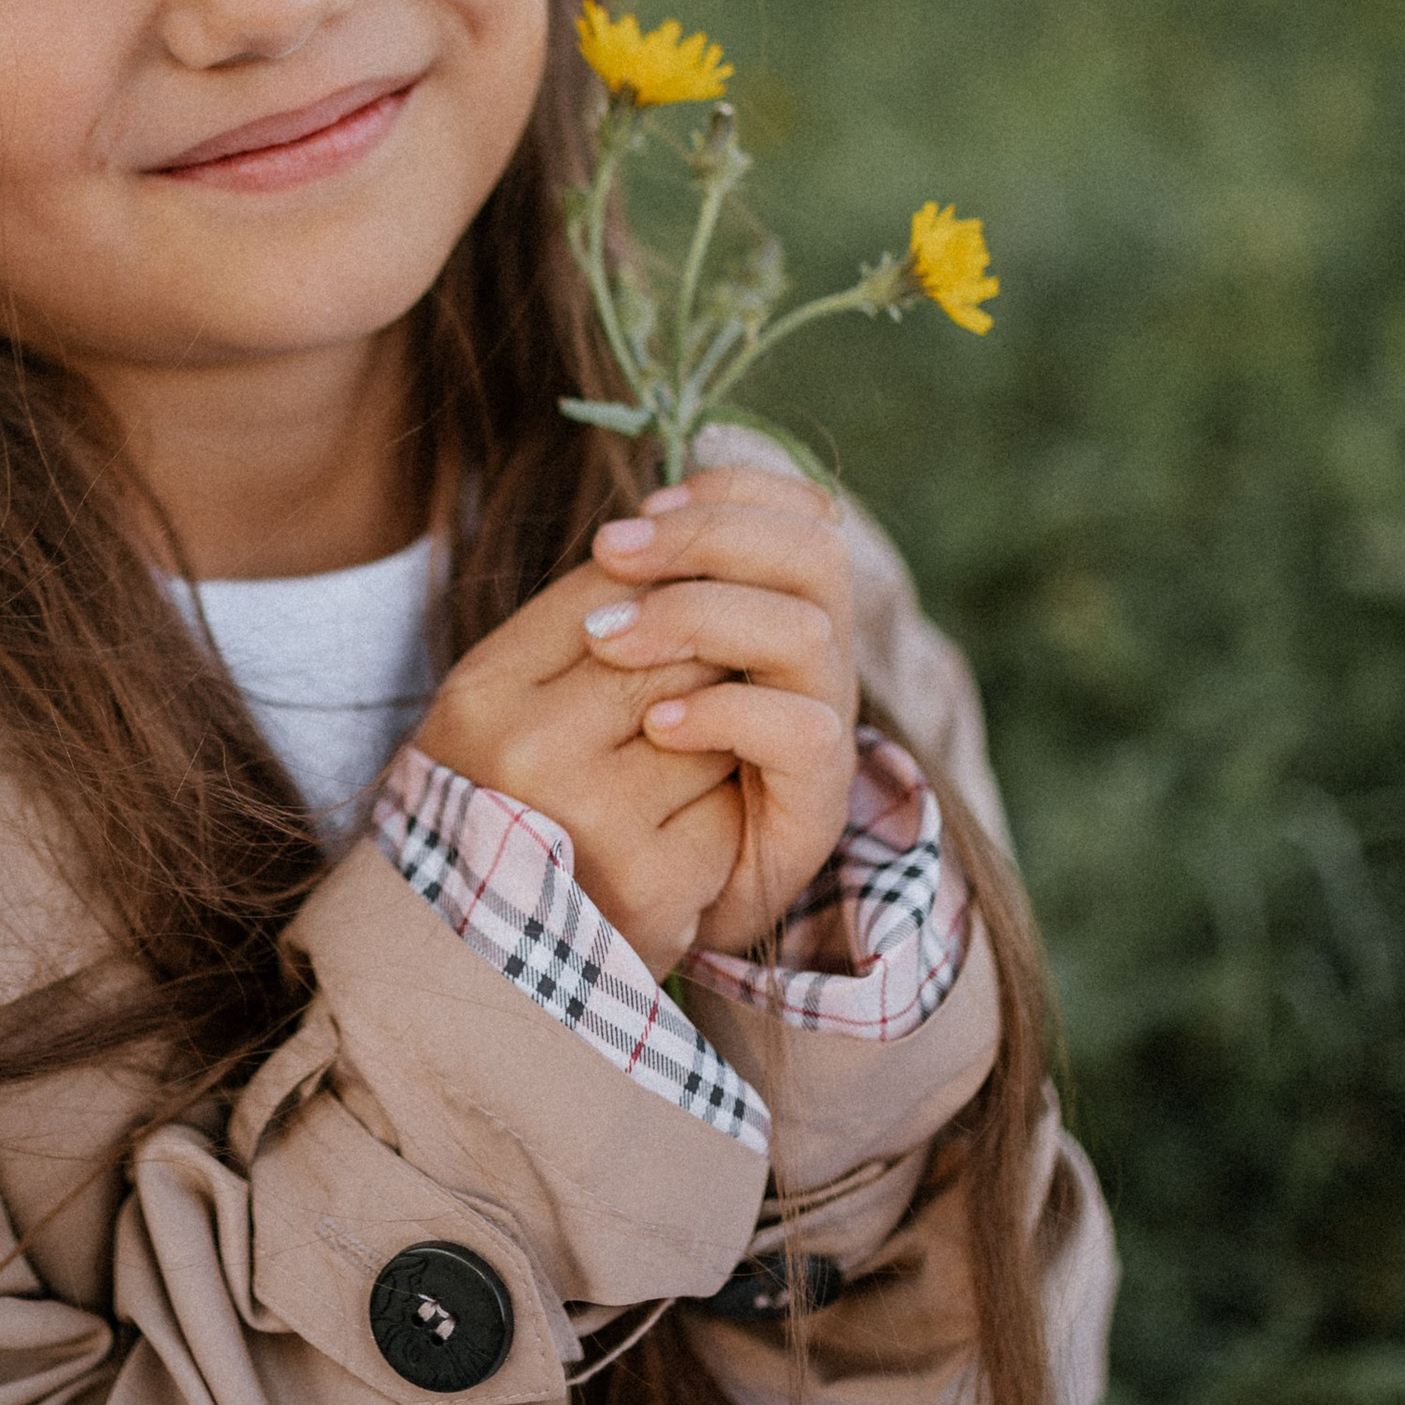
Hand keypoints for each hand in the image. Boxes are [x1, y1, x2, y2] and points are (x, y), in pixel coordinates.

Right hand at [414, 560, 746, 978]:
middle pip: (675, 646)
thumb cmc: (498, 816)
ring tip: (668, 780)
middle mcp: (526, 750)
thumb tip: (673, 547)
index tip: (674, 615)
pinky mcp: (653, 883)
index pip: (608, 586)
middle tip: (689, 699)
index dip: (661, 592)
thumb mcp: (498, 712)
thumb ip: (570, 633)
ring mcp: (591, 818)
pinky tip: (679, 842)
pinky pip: (729, 805)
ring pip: (716, 718)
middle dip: (701, 663)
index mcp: (480, 693)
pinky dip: (722, 817)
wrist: (477, 970)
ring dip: (717, 741)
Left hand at [579, 466, 858, 955]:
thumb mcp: (594, 669)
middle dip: (708, 537)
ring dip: (704, 615)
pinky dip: (727, 714)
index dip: (722, 495)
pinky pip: (804, 733)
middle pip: (815, 551)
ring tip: (613, 638)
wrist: (602, 908)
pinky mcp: (815, 805)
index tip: (631, 517)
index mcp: (772, 603)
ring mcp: (819, 726)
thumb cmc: (584, 773)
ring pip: (806, 631)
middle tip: (614, 552)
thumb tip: (617, 537)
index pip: (791, 509)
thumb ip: (624, 596)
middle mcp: (809, 657)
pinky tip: (658, 725)